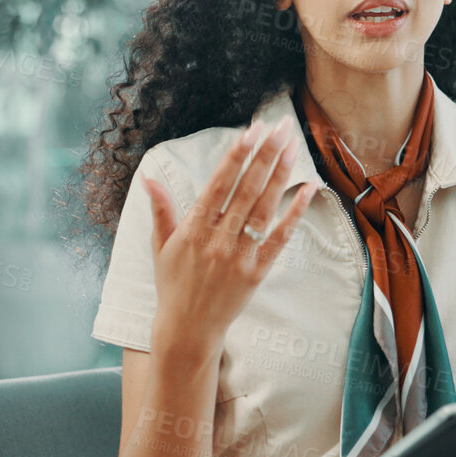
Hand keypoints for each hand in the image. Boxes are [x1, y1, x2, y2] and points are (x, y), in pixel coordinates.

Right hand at [145, 117, 317, 348]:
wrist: (188, 328)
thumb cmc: (173, 284)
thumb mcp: (160, 246)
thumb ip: (160, 210)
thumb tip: (148, 179)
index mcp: (193, 228)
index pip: (219, 183)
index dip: (236, 156)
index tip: (250, 131)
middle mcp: (218, 239)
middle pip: (246, 189)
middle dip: (265, 155)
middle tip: (279, 128)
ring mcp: (239, 255)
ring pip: (264, 208)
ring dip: (280, 175)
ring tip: (292, 147)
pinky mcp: (257, 271)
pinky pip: (279, 238)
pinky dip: (294, 213)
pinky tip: (307, 189)